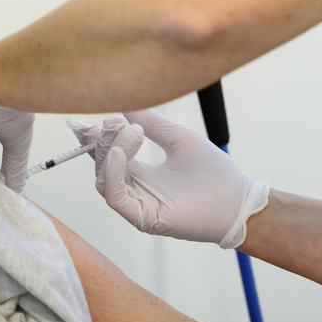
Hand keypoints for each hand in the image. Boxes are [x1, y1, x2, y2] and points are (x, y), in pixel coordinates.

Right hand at [73, 109, 268, 248]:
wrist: (237, 199)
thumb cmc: (213, 172)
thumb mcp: (179, 138)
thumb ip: (152, 122)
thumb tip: (124, 103)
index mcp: (141, 172)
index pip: (107, 153)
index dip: (93, 137)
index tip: (85, 118)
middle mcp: (135, 189)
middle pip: (101, 163)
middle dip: (101, 139)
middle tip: (113, 120)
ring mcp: (137, 205)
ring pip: (103, 179)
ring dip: (109, 151)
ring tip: (128, 130)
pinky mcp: (143, 218)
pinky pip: (115, 197)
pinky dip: (112, 173)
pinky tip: (120, 152)